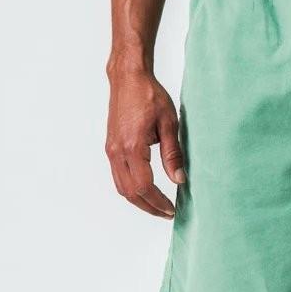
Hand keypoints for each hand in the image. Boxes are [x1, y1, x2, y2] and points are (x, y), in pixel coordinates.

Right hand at [105, 68, 184, 216]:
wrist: (128, 78)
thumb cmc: (149, 95)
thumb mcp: (169, 124)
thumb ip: (173, 154)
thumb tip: (179, 179)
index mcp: (132, 146)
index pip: (144, 186)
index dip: (159, 202)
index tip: (172, 209)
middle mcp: (117, 151)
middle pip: (130, 192)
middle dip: (149, 207)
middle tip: (167, 213)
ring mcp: (111, 150)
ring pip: (122, 187)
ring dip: (139, 201)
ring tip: (158, 206)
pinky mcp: (111, 148)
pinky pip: (118, 177)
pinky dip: (131, 189)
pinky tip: (146, 191)